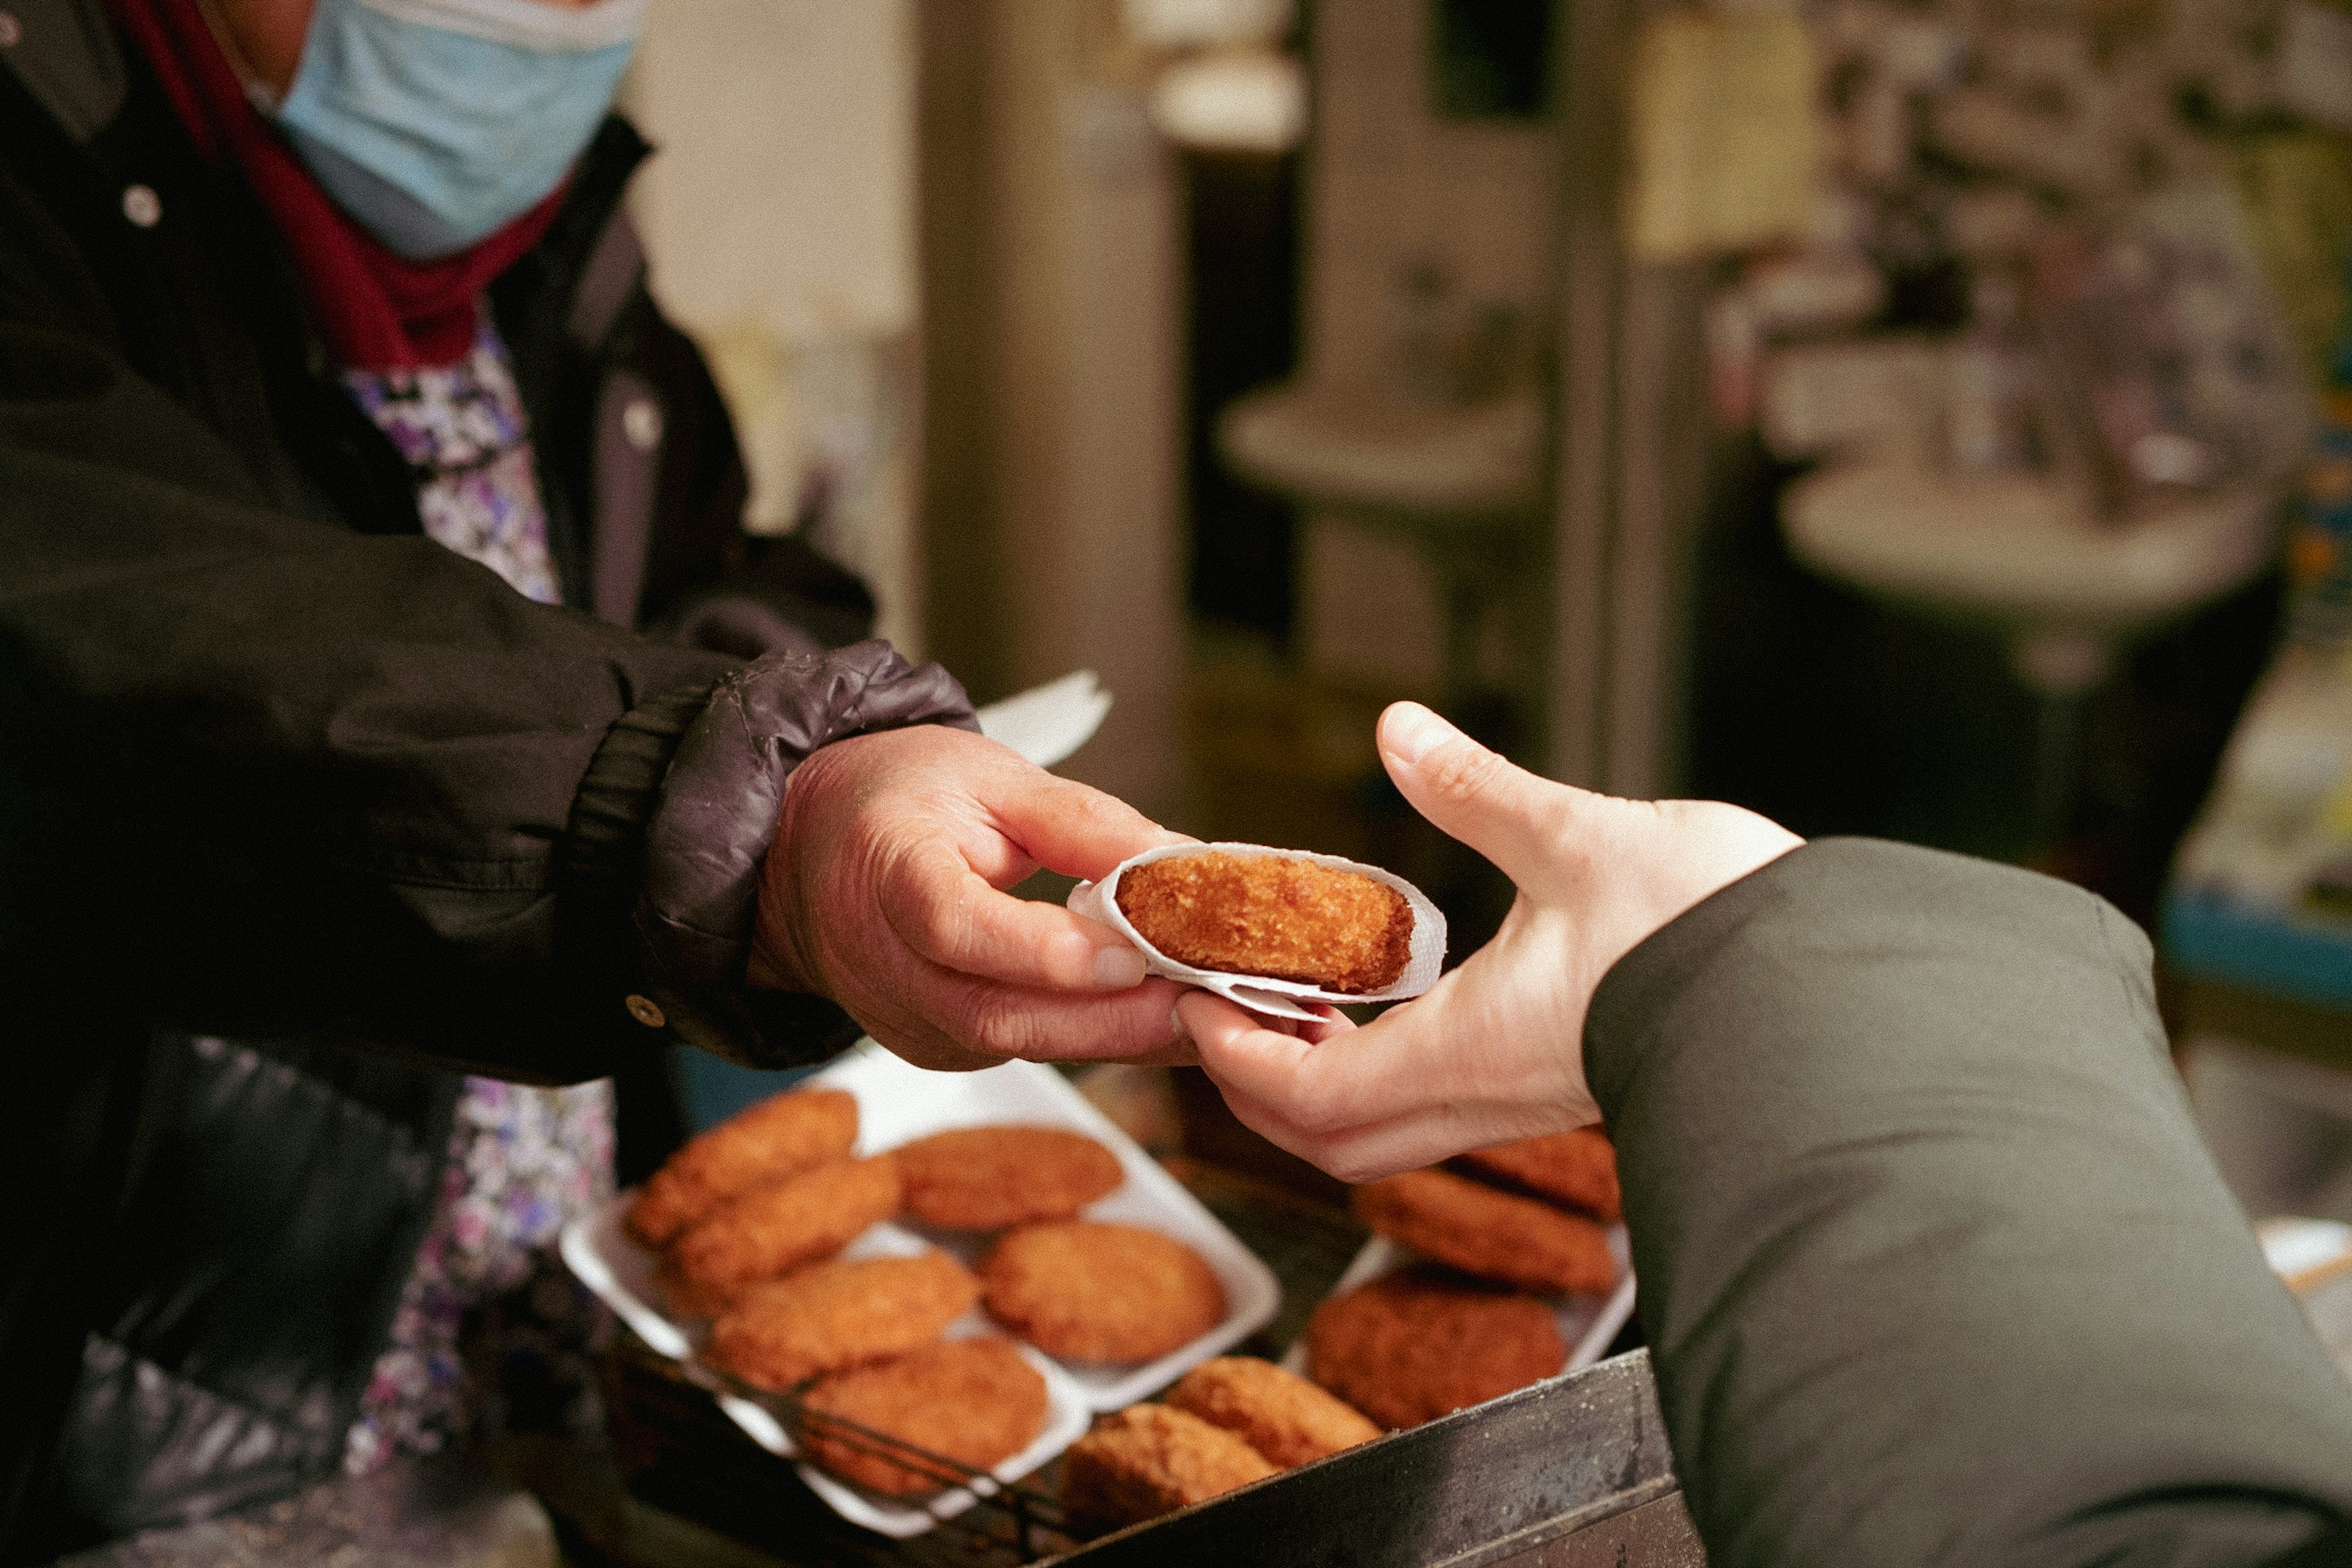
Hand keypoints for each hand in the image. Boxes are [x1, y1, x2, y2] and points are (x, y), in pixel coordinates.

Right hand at [753, 724, 1192, 1071]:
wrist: (812, 851)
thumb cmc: (897, 801)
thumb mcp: (988, 777)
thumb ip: (1081, 822)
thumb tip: (1178, 863)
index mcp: (886, 871)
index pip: (955, 924)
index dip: (1041, 950)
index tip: (1127, 956)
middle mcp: (883, 962)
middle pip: (994, 1012)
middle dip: (1107, 1018)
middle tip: (1200, 1000)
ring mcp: (904, 1017)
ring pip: (1013, 1043)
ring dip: (1112, 1035)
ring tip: (1199, 1011)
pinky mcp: (934, 1045)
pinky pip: (1019, 1048)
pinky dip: (1089, 1036)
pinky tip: (1151, 1017)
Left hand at [1184, 702, 1801, 1179]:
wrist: (1825, 992)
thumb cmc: (1711, 930)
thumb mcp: (1577, 838)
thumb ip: (1477, 788)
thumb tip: (1400, 732)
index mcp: (1465, 1051)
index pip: (1307, 1096)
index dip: (1236, 1059)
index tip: (1202, 1001)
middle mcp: (1483, 1097)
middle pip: (1333, 1141)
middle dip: (1261, 1087)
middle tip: (1230, 1009)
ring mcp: (1520, 1101)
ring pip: (1385, 1134)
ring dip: (1322, 1082)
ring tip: (1301, 1000)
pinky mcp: (1552, 1086)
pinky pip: (1436, 1107)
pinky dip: (1383, 1069)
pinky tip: (1391, 1002)